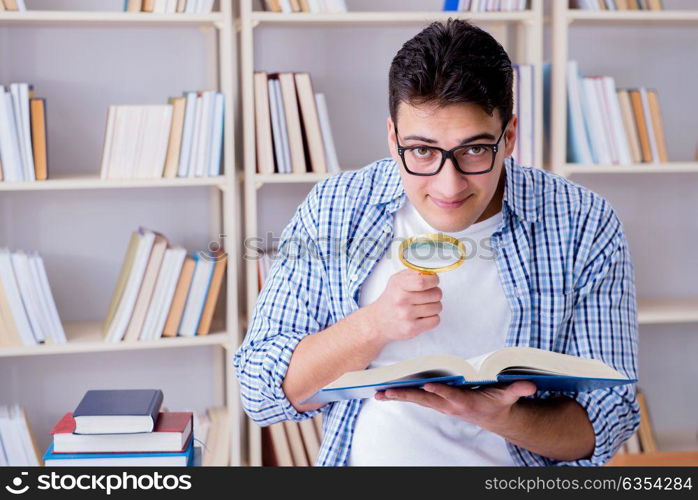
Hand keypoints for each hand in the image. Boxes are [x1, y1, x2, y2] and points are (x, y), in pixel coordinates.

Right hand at [363, 269, 441, 343]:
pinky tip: (423, 316)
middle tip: (428, 295)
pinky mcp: (412, 329)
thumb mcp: (397, 280)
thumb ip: (414, 273)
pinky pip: (435, 320)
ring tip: (423, 306)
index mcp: (399, 285)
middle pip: (435, 294)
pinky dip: (432, 318)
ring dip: (434, 306)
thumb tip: (431, 272)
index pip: (423, 281)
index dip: (434, 280)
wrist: (378, 321)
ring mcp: (406, 316)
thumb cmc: (391, 299)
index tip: (433, 281)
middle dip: (436, 293)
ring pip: (438, 307)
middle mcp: (401, 300)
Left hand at [375, 380, 536, 431]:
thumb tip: (529, 385)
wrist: (492, 415)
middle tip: (387, 392)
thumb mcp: (508, 396)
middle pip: (425, 400)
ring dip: (397, 395)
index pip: (451, 397)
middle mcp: (449, 405)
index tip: (427, 387)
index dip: (439, 392)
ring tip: (378, 393)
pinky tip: (384, 392)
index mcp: (465, 402)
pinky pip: (415, 398)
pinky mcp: (435, 401)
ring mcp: (440, 404)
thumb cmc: (497, 401)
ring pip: (416, 400)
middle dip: (406, 396)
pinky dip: (399, 394)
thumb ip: (516, 390)